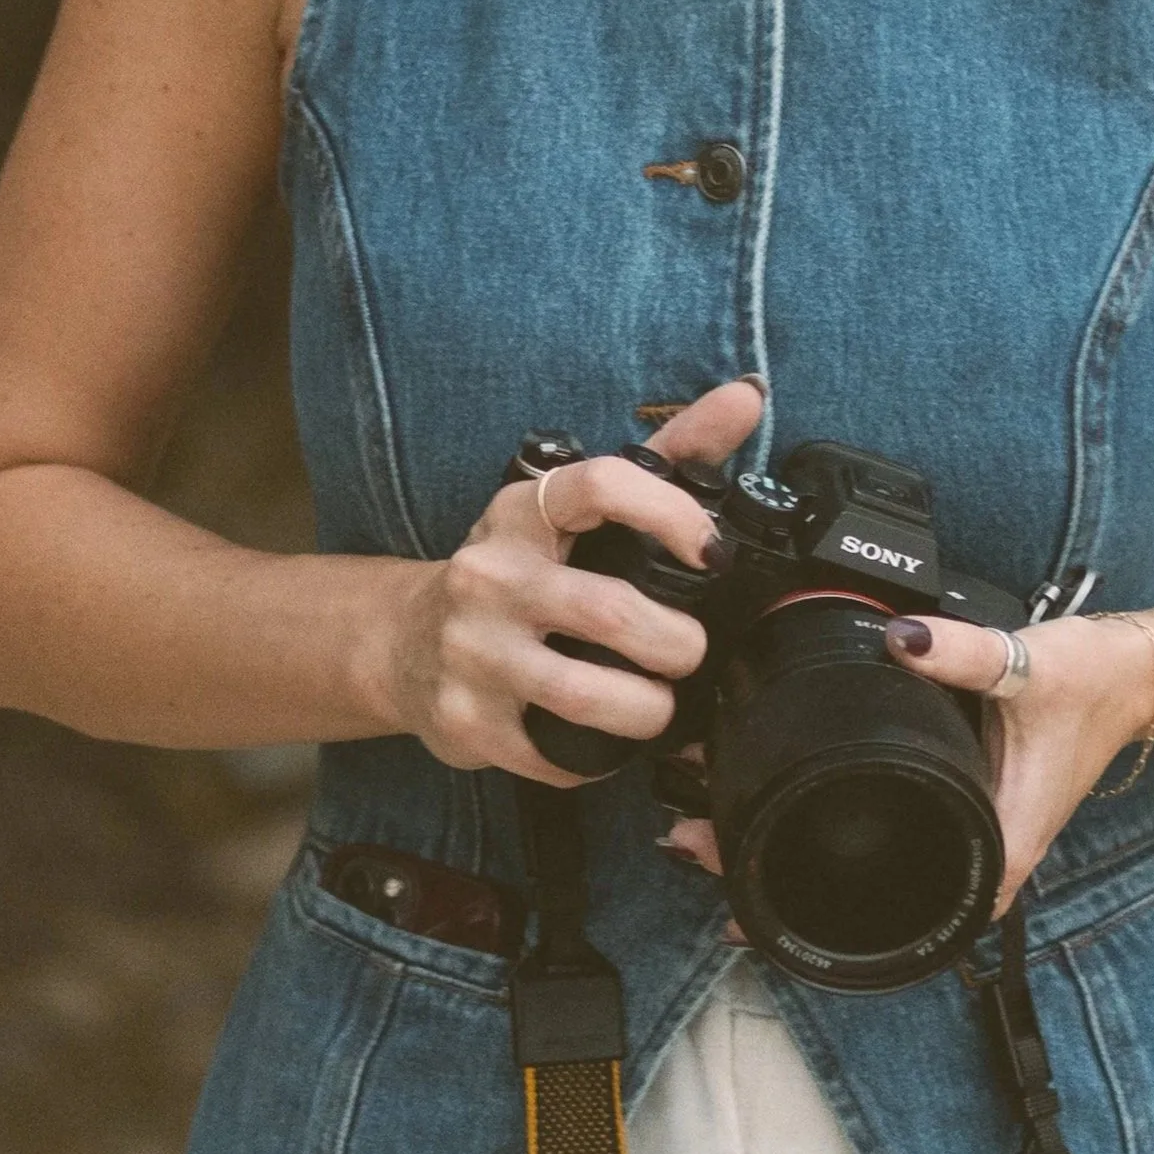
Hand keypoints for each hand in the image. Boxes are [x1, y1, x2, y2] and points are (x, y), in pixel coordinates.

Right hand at [377, 380, 765, 783]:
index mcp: (524, 511)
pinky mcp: (464, 719)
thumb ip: (668, 454)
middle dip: (675, 645)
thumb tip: (747, 395)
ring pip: (582, 693)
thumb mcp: (576, 505)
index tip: (712, 553)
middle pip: (609, 611)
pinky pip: (551, 754)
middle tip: (690, 654)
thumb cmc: (518, 567)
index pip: (601, 486)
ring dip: (646, 710)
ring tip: (662, 707)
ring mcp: (471, 649)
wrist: (406, 640)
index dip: (672, 515)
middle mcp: (491, 573)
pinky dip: (596, 758)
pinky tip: (606, 744)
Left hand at [657, 602, 1153, 918]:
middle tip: (704, 849)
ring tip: (716, 827)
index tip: (754, 918)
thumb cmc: (1088, 686)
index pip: (908, 918)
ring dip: (798, 846)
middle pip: (876, 899)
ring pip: (875, 866)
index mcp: (994, 846)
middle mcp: (977, 854)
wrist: (1128, 675)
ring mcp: (965, 832)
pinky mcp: (954, 800)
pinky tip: (779, 797)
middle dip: (786, 880)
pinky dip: (830, 814)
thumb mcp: (1026, 665)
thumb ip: (963, 654)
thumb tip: (900, 639)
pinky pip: (885, 824)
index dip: (827, 930)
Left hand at [882, 610, 1153, 912]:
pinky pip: (974, 811)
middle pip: (959, 883)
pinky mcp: (1016, 789)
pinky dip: (946, 798)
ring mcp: (1020, 814)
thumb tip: (903, 640)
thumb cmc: (1088, 680)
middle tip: (858, 836)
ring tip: (872, 808)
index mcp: (1020, 828)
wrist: (1134, 670)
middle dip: (911, 872)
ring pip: (967, 847)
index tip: (879, 885)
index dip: (926, 909)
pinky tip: (914, 771)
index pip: (971, 903)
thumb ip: (959, 653)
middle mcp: (1021, 834)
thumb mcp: (1020, 664)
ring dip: (929, 833)